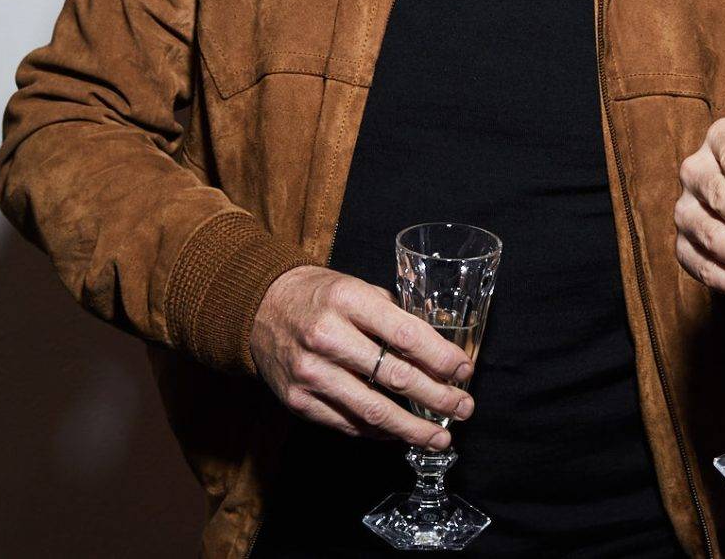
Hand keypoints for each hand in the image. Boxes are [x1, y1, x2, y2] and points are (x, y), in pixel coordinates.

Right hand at [250, 265, 473, 449]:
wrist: (260, 308)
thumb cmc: (320, 297)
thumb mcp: (358, 288)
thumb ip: (395, 315)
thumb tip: (439, 349)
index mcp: (348, 301)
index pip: (406, 336)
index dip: (442, 358)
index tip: (465, 371)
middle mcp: (328, 338)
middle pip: (396, 377)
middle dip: (438, 397)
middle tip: (463, 408)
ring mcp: (311, 373)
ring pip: (374, 411)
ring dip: (413, 428)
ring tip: (439, 436)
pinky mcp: (298, 401)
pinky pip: (349, 424)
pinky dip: (380, 432)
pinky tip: (400, 433)